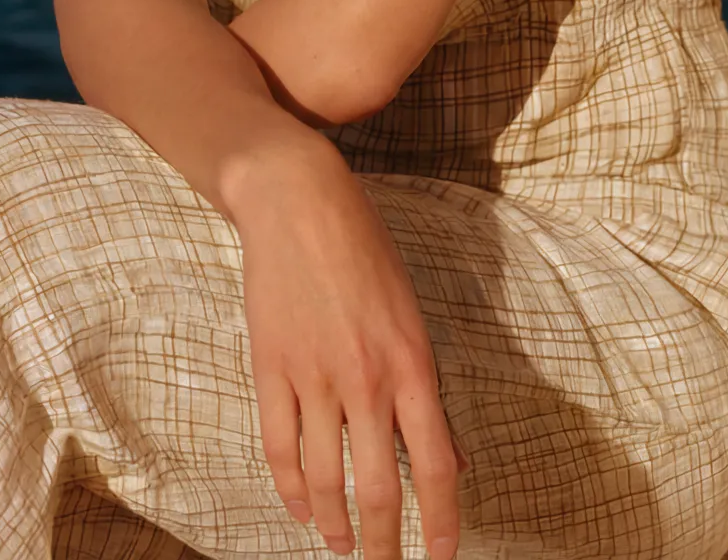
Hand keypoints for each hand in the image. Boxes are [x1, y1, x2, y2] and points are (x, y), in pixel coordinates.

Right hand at [229, 144, 468, 559]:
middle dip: (385, 544)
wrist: (300, 202)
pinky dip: (291, 489)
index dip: (444, 521)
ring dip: (335, 524)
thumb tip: (455, 458)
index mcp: (412, 364)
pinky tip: (302, 507)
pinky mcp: (271, 368)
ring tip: (342, 545)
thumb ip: (429, 391)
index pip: (438, 465)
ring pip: (326, 479)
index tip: (442, 557)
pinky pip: (280, 448)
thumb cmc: (366, 252)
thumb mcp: (412, 315)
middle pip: (381, 488)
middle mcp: (367, 379)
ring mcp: (315, 376)